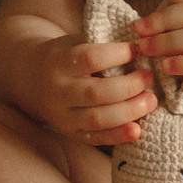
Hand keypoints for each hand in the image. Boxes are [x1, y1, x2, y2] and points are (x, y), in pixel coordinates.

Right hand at [26, 33, 155, 145]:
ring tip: (150, 100)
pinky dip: (118, 136)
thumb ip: (102, 46)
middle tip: (149, 78)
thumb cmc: (65, 57)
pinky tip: (138, 130)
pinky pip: (96, 138)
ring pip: (98, 118)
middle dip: (130, 86)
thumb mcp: (75, 43)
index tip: (136, 50)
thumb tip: (143, 50)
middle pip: (96, 92)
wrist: (31, 81)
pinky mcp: (70, 133)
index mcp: (58, 62)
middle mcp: (58, 91)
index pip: (90, 58)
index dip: (118, 54)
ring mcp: (62, 115)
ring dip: (129, 111)